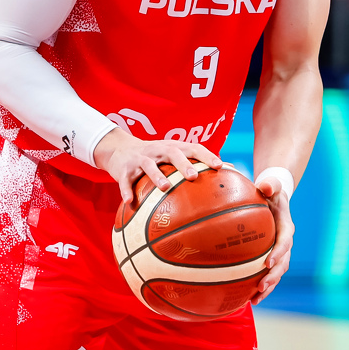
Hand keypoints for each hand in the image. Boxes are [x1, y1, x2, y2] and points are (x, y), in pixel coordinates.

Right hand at [93, 128, 222, 204]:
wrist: (118, 149)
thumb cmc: (154, 156)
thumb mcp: (173, 155)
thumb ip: (196, 162)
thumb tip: (230, 170)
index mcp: (173, 147)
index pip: (193, 147)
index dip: (207, 156)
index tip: (220, 167)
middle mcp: (157, 150)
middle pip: (172, 153)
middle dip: (184, 164)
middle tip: (194, 177)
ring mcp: (139, 159)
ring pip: (149, 165)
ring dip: (157, 176)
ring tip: (165, 188)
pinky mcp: (123, 169)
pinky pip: (124, 180)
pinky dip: (126, 190)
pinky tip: (130, 202)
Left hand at [252, 172, 294, 304]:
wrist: (274, 198)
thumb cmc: (270, 191)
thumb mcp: (272, 185)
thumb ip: (270, 185)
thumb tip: (264, 186)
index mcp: (286, 227)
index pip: (285, 242)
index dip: (278, 253)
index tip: (267, 263)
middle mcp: (286, 242)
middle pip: (283, 263)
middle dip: (272, 277)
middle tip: (260, 287)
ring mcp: (279, 251)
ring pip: (277, 273)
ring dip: (268, 286)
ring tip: (255, 299)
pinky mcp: (271, 257)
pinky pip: (268, 274)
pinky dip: (261, 287)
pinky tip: (248, 299)